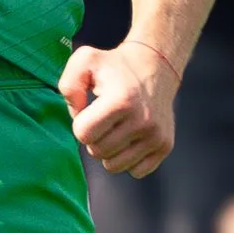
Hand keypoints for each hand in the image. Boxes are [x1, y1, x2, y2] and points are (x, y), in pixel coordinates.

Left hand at [56, 36, 178, 178]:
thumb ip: (69, 86)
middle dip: (94, 138)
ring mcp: (156, 135)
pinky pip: (135, 171)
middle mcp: (142, 120)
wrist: (155, 67)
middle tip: (104, 120)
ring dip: (109, 151)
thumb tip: (76, 115)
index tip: (90, 111)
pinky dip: (128, 159)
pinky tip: (130, 138)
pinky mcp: (165, 146)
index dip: (81, 123)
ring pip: (114, 166)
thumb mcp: (85, 61)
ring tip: (116, 129)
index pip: (83, 134)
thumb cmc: (114, 66)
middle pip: (97, 152)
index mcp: (121, 100)